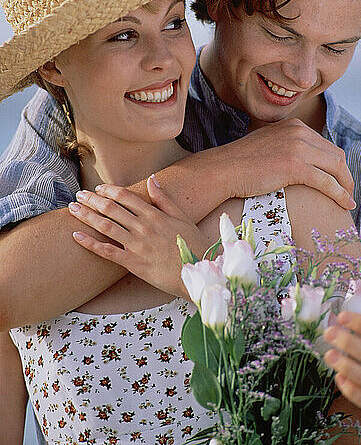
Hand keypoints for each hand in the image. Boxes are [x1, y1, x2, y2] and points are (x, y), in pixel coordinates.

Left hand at [68, 177, 209, 298]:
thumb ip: (164, 198)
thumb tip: (152, 179)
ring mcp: (137, 245)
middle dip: (92, 200)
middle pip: (112, 208)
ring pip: (106, 226)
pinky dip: (90, 243)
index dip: (109, 190)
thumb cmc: (192, 244)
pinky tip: (76, 236)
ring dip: (86, 216)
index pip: (126, 197)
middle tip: (78, 194)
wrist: (198, 271)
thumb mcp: (182, 217)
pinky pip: (107, 251)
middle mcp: (143, 227)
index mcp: (155, 215)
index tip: (97, 188)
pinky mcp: (133, 263)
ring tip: (72, 209)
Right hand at [226, 118, 354, 209]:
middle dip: (344, 175)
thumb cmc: (240, 164)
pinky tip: (345, 204)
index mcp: (294, 126)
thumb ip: (285, 147)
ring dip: (346, 185)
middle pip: (335, 154)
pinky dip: (340, 194)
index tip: (337, 179)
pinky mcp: (296, 166)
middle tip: (346, 191)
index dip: (335, 164)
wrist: (223, 170)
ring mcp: (298, 148)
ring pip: (336, 167)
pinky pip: (328, 182)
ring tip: (347, 199)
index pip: (325, 145)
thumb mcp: (268, 146)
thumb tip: (298, 163)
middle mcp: (299, 132)